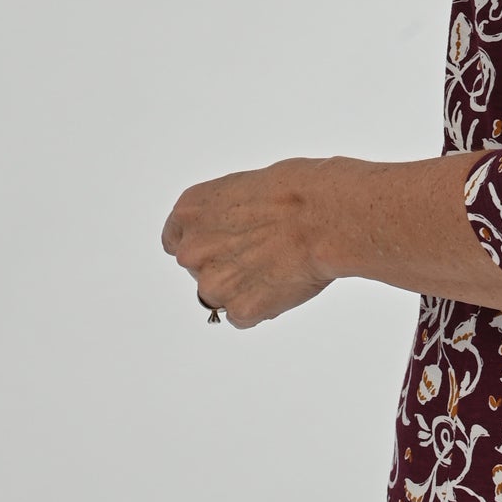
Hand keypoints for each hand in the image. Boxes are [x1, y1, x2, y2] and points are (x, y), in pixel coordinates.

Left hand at [160, 156, 342, 328]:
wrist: (326, 216)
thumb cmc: (300, 190)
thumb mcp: (247, 187)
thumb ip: (226, 216)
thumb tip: (235, 233)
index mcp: (190, 211)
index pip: (175, 240)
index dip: (204, 243)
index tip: (221, 245)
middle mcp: (193, 249)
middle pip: (200, 269)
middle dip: (227, 266)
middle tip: (265, 253)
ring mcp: (213, 283)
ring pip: (222, 295)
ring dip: (245, 288)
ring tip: (281, 267)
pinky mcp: (240, 310)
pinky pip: (245, 315)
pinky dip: (263, 306)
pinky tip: (286, 282)